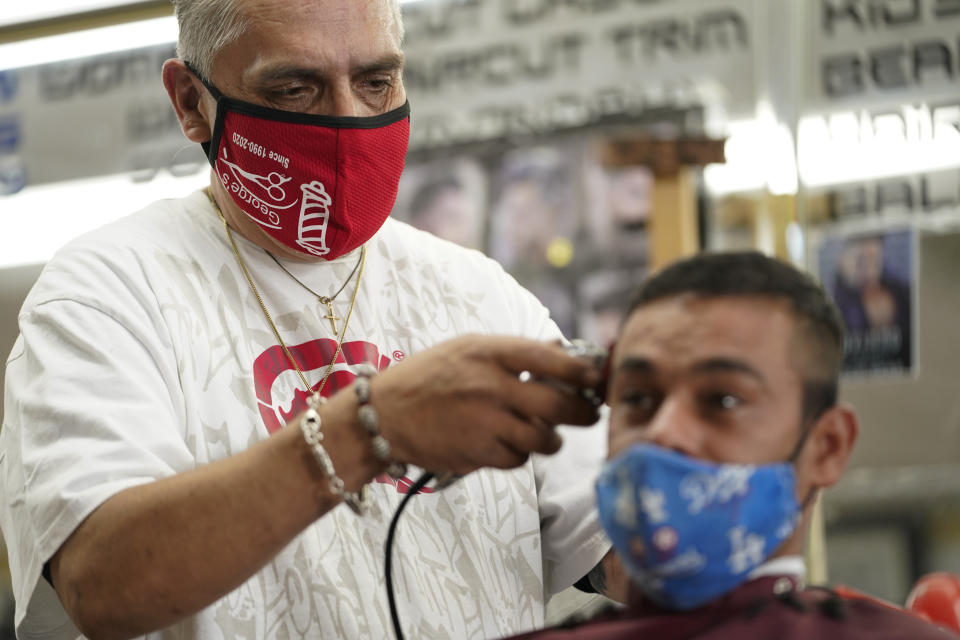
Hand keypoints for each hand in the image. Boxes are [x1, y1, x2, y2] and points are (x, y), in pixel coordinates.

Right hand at [368, 335, 602, 474]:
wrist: (383, 415)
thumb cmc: (427, 378)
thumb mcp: (466, 349)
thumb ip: (511, 353)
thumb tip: (561, 355)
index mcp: (489, 352)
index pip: (551, 359)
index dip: (582, 372)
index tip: (596, 379)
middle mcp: (490, 385)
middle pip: (559, 404)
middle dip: (583, 412)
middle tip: (588, 413)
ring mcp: (485, 421)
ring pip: (544, 437)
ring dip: (551, 439)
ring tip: (545, 433)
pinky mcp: (478, 452)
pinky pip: (519, 459)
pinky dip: (520, 455)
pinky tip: (508, 444)